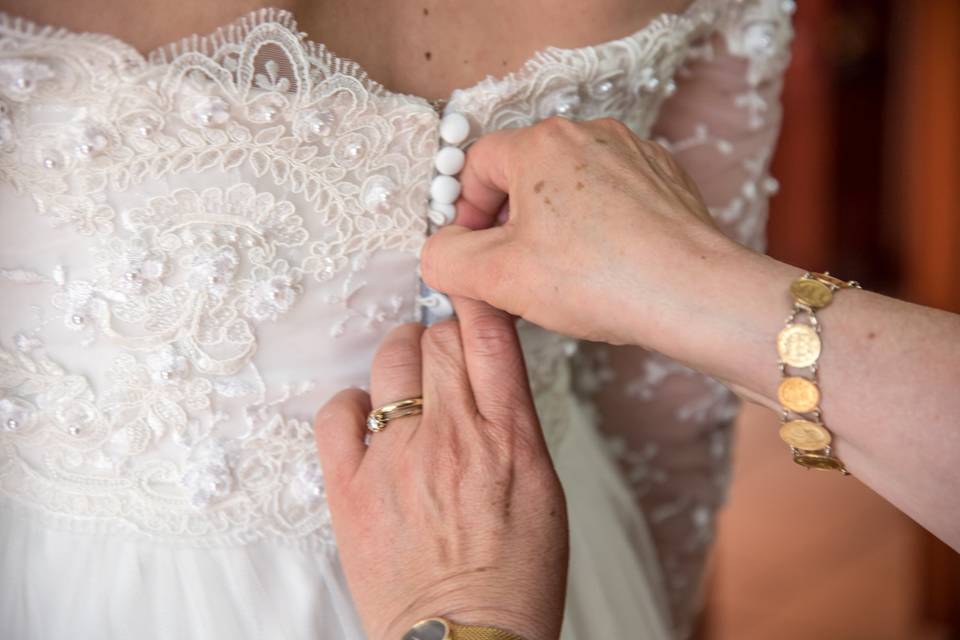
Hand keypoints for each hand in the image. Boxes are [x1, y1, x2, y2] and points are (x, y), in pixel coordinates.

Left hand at [314, 298, 567, 639]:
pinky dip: (350, 405)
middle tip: (441, 355)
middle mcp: (452, 436)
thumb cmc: (516, 576)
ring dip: (400, 359)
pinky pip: (336, 412)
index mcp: (509, 437)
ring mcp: (396, 460)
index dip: (477, 302)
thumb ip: (514, 423)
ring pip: (390, 360)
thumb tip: (490, 378)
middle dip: (440, 335)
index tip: (471, 295)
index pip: (489, 334)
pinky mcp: (350, 489)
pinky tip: (367, 421)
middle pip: (437, 338)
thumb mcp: (543, 488)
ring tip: (405, 383)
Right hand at [420, 116, 749, 346]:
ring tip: (563, 274)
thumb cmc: (599, 278)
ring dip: (554, 225)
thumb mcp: (497, 277)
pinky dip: (598, 225)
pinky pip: (612, 195)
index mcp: (540, 144)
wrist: (692, 293)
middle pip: (524, 173)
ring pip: (569, 185)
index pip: (477, 166)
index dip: (465, 213)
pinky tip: (605, 265)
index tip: (474, 254)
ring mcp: (632, 152)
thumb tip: (441, 251)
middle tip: (514, 271)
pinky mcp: (664, 177)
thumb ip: (446, 259)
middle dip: (510, 222)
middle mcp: (588, 133)